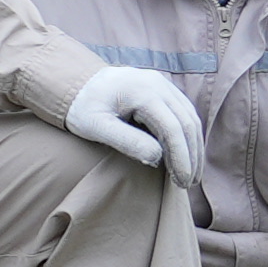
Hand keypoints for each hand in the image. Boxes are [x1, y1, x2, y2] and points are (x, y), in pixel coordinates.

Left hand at [57, 61, 208, 175]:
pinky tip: (185, 154)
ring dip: (193, 146)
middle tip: (188, 183)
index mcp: (142, 91)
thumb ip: (126, 141)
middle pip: (187, 123)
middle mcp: (157, 83)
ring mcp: (162, 84)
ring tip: (190, 173)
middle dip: (191, 156)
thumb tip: (157, 157)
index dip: (181, 157)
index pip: (172, 128)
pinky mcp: (162, 88)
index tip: (182, 181)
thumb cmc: (82, 107)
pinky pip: (183, 112)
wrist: (74, 83)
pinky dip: (187, 134)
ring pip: (190, 117)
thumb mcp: (96, 127)